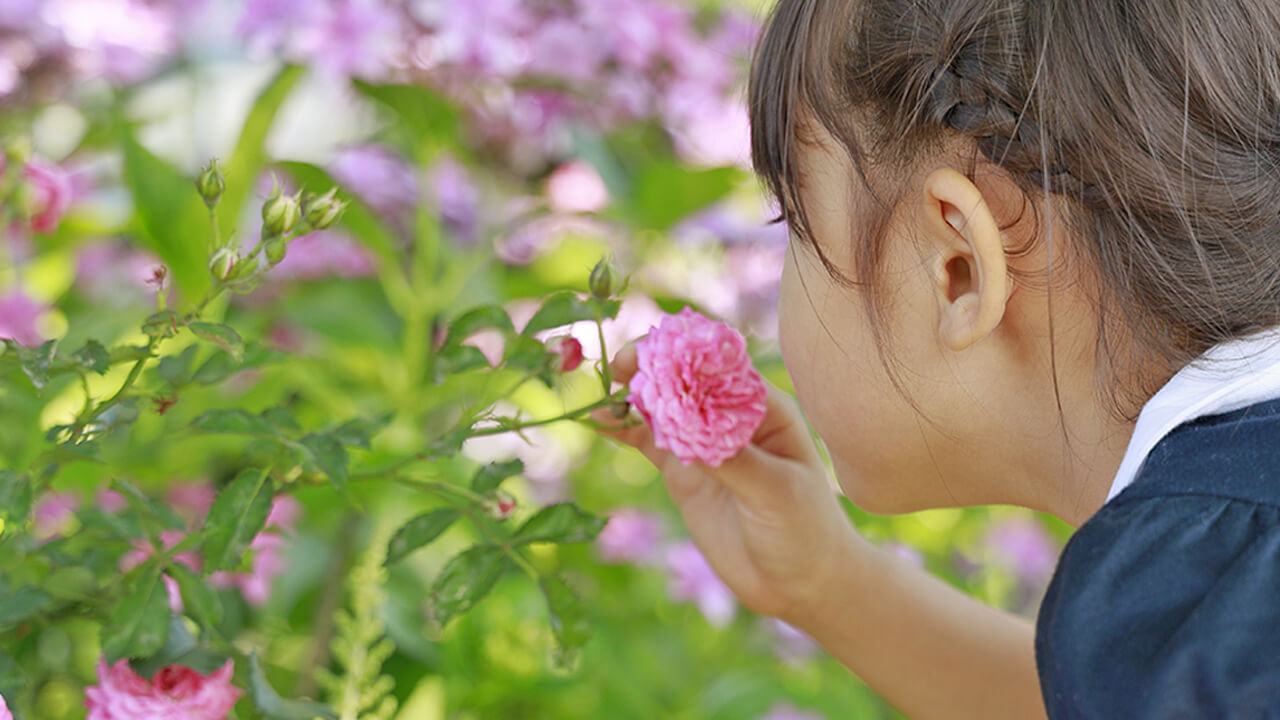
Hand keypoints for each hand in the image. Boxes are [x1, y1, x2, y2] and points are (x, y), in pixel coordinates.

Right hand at [593, 344, 861, 622]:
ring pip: (660, 407)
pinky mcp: (682, 470)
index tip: (654, 354)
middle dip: (651, 369)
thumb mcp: (777, 493)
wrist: (799, 582)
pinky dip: (623, 429)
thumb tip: (690, 429)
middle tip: (618, 369)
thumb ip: (736, 461)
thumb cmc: (804, 529)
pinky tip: (598, 421)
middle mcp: (730, 417)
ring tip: (599, 397)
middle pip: (683, 380)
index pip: (720, 368)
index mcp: (764, 409)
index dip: (685, 356)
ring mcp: (703, 443)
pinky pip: (647, 441)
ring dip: (631, 396)